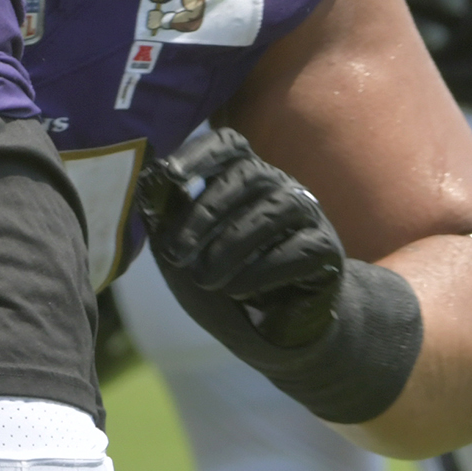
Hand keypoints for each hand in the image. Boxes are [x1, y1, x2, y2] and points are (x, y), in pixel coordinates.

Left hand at [139, 126, 345, 347]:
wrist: (272, 327)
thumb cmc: (220, 275)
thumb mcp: (184, 247)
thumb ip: (166, 215)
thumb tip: (146, 182)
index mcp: (240, 174)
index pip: (227, 144)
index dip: (199, 152)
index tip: (169, 175)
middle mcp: (277, 184)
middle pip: (246, 175)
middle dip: (205, 212)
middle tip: (176, 251)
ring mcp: (306, 213)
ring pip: (272, 211)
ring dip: (231, 246)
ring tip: (205, 278)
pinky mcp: (325, 249)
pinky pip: (298, 249)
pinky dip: (263, 270)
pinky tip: (239, 289)